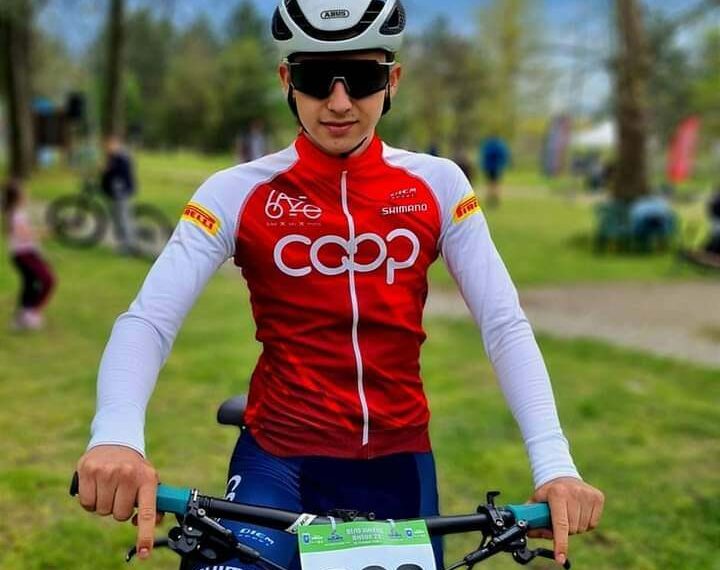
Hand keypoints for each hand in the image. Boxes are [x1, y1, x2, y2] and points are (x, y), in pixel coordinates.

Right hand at [76, 445, 161, 559]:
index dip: (145, 534)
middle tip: (120, 494)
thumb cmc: (134, 468)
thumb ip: (153, 503)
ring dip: (104, 504)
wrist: (116, 442)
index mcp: (147, 478)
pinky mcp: (88, 470)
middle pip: (119, 515)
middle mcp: (128, 474)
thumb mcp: (148, 480)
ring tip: (109, 488)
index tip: (145, 552)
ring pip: (102, 511)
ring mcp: (107, 471)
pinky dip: (90, 500)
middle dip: (119, 509)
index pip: (147, 512)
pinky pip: (86, 503)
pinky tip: (97, 486)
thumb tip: (151, 523)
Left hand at [528, 477, 603, 565]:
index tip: (560, 558)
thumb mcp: (536, 501)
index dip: (560, 543)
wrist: (562, 475)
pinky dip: (585, 523)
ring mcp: (587, 495)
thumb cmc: (548, 492)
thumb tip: (528, 533)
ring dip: (574, 527)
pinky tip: (579, 511)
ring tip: (568, 513)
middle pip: (572, 529)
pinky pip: (593, 524)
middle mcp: (574, 493)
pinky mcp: (598, 497)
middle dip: (564, 531)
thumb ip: (531, 518)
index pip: (560, 524)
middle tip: (559, 520)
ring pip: (582, 528)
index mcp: (557, 493)